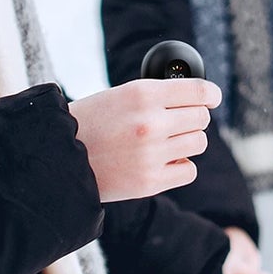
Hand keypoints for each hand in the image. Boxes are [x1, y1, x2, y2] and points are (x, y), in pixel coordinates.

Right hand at [68, 78, 220, 201]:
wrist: (60, 157)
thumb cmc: (93, 121)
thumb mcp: (123, 94)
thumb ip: (159, 95)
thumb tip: (198, 100)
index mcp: (143, 93)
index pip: (198, 91)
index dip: (211, 95)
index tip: (212, 98)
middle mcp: (151, 123)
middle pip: (201, 118)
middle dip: (193, 118)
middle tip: (176, 121)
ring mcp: (152, 154)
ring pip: (199, 143)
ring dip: (188, 141)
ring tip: (166, 141)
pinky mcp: (151, 182)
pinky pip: (189, 170)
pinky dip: (181, 165)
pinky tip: (163, 160)